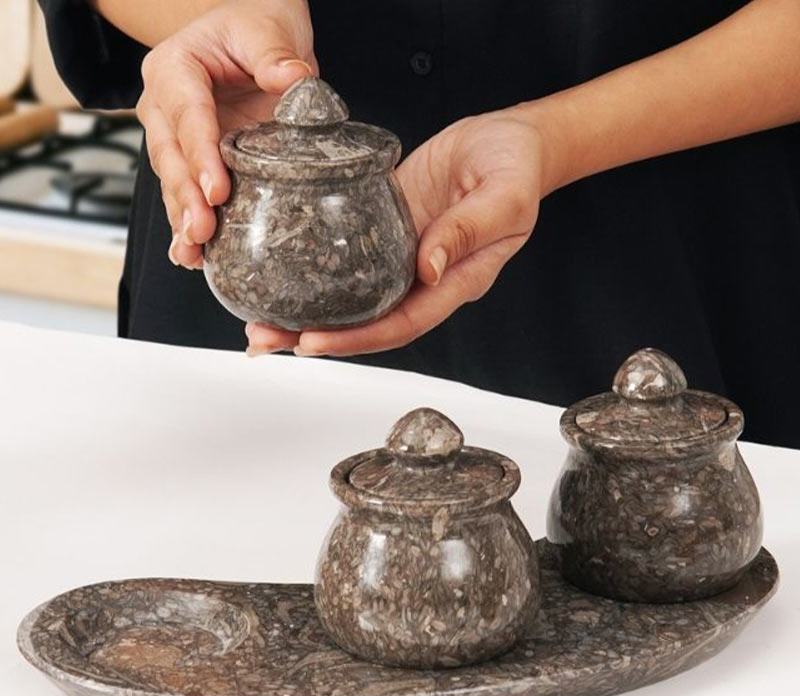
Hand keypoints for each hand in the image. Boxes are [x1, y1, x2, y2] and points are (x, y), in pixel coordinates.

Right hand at [136, 0, 315, 267]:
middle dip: (186, 198)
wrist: (254, 39)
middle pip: (171, 156)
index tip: (216, 190)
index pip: (187, 115)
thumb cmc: (255, 29)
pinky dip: (188, 226)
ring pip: (173, 183)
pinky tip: (194, 256)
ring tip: (193, 253)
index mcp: (174, 69)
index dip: (200, 156)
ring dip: (183, 220)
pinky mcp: (193, 163)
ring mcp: (175, 138)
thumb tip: (295, 80)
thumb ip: (274, 54)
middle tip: (202, 231)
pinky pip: (186, 196)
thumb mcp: (266, 30)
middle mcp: (164, 107)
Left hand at [245, 107, 547, 355]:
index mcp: (454, 281)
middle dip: (317, 336)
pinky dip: (313, 267)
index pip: (401, 323)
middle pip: (366, 321)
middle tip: (266, 340)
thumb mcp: (502, 198)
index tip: (314, 342)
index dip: (358, 338)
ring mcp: (400, 253)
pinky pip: (345, 253)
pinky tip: (280, 269)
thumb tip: (426, 269)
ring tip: (259, 321)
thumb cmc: (516, 168)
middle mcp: (422, 277)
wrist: (508, 140)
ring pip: (349, 294)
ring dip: (306, 310)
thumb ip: (466, 232)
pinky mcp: (383, 225)